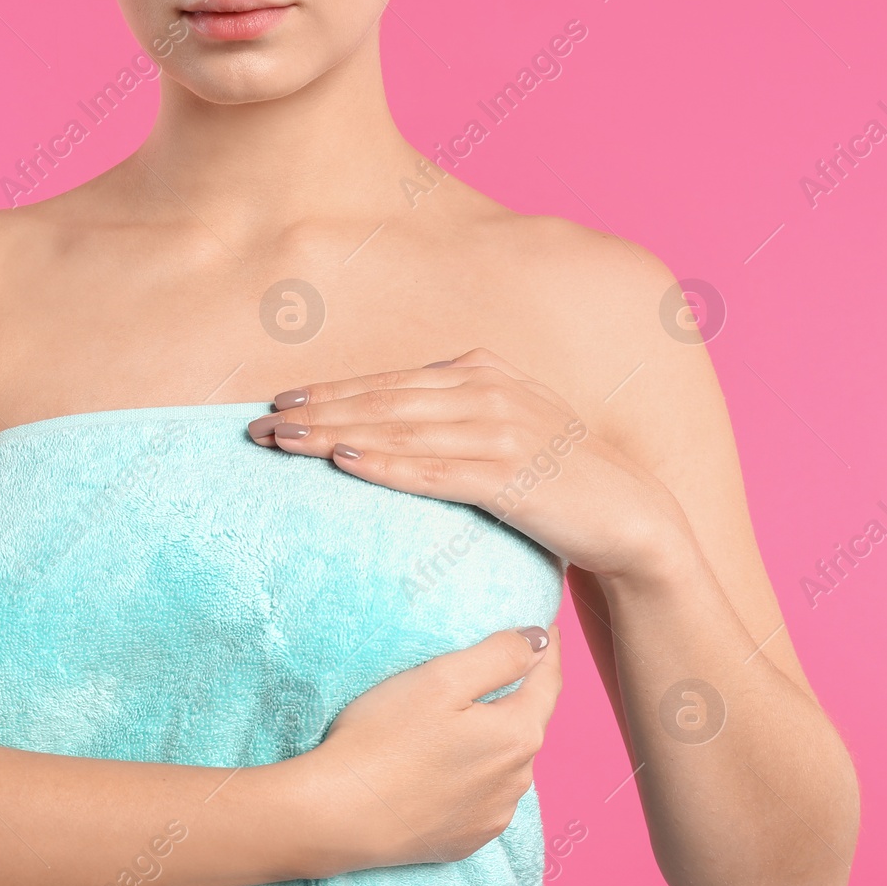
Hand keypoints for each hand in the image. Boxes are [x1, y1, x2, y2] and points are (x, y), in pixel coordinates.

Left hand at [247, 348, 689, 579]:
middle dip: (314, 412)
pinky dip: (385, 464)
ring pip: (396, 429)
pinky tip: (343, 463)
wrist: (630, 515)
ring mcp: (500, 429)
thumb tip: (380, 423)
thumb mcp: (499, 428)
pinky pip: (433, 469)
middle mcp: (486, 389)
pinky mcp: (511, 474)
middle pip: (380, 400)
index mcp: (479, 371)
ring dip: (333, 434)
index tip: (275, 402)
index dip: (327, 391)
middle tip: (256, 426)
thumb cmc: (553, 476)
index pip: (386, 382)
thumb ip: (447, 414)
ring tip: (283, 441)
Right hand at [291, 625, 560, 874]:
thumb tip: (539, 641)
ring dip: (494, 740)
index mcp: (517, 734)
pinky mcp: (466, 840)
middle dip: (517, 696)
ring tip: (461, 724)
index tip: (547, 629)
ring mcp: (493, 816)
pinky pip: (482, 799)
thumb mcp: (440, 679)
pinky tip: (445, 770)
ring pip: (505, 764)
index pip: (547, 681)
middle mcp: (517, 779)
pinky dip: (474, 778)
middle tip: (496, 672)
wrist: (338, 816)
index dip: (546, 650)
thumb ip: (498, 656)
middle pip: (526, 723)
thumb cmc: (383, 739)